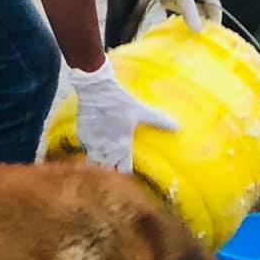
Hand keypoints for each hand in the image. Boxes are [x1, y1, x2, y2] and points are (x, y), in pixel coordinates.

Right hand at [69, 57, 178, 171]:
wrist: (96, 88)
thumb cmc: (120, 100)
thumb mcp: (140, 110)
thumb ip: (158, 120)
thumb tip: (177, 126)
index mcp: (122, 144)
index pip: (123, 169)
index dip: (126, 170)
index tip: (128, 168)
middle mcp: (106, 147)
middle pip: (108, 169)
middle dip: (112, 168)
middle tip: (116, 163)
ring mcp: (92, 142)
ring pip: (94, 162)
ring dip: (100, 161)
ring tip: (105, 155)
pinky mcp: (82, 135)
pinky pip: (86, 149)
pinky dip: (91, 149)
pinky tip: (96, 142)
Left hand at [128, 0, 221, 31]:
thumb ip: (191, 13)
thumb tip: (198, 31)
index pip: (214, 6)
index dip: (214, 19)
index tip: (210, 34)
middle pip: (199, 10)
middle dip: (193, 17)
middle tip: (190, 29)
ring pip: (184, 8)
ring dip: (176, 8)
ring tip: (171, 4)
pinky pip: (172, 5)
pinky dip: (168, 4)